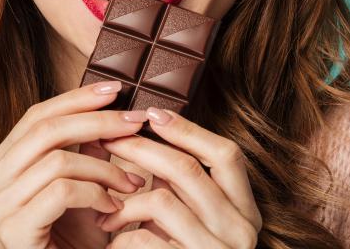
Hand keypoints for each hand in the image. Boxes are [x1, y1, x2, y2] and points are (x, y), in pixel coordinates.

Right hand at [0, 80, 149, 248]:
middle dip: (97, 121)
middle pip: (45, 130)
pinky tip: (114, 208)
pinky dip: (96, 194)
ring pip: (57, 160)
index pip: (36, 116)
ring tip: (132, 182)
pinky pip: (62, 190)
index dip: (77, 99)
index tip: (116, 89)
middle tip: (135, 122)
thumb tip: (109, 105)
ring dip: (105, 168)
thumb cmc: (74, 244)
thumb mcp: (81, 188)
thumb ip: (85, 150)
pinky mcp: (11, 229)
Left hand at [97, 108, 261, 247]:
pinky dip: (120, 235)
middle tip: (106, 139)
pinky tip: (110, 241)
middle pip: (186, 171)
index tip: (152, 112)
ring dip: (123, 199)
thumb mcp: (200, 220)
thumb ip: (185, 186)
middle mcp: (240, 231)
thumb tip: (144, 129)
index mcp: (246, 210)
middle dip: (140, 149)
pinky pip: (143, 240)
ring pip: (161, 201)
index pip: (228, 156)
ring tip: (103, 206)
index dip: (190, 131)